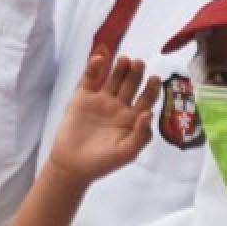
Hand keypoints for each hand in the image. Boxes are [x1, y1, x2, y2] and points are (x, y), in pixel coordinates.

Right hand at [47, 53, 158, 186]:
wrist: (72, 166)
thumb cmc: (102, 162)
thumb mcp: (127, 153)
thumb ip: (141, 135)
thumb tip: (149, 113)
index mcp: (132, 118)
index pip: (146, 99)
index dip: (152, 88)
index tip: (155, 79)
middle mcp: (119, 106)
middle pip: (131, 84)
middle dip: (136, 73)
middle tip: (139, 63)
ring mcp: (101, 100)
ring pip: (113, 78)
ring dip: (119, 68)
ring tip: (124, 60)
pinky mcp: (83, 97)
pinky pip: (90, 78)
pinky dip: (94, 67)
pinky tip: (100, 59)